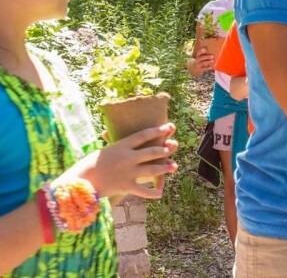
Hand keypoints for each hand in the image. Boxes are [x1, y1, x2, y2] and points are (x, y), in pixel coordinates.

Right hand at [60, 123, 178, 198]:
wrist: (79, 182)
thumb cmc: (89, 164)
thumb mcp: (104, 150)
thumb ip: (118, 146)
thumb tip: (116, 135)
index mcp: (121, 145)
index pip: (144, 135)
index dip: (158, 131)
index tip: (169, 127)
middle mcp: (127, 158)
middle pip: (152, 151)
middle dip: (165, 149)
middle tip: (173, 147)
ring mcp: (128, 172)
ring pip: (152, 169)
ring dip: (164, 168)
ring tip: (174, 166)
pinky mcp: (126, 186)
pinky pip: (143, 190)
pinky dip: (152, 193)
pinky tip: (160, 193)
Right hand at [188, 48, 214, 75]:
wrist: (194, 68)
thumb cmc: (201, 60)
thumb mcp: (201, 56)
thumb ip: (205, 53)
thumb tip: (214, 49)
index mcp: (198, 55)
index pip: (198, 52)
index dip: (201, 51)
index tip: (205, 49)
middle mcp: (197, 60)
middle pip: (201, 58)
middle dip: (207, 57)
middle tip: (212, 56)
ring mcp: (198, 65)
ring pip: (202, 63)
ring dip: (208, 61)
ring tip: (213, 60)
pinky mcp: (200, 69)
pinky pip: (204, 69)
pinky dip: (207, 68)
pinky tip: (211, 67)